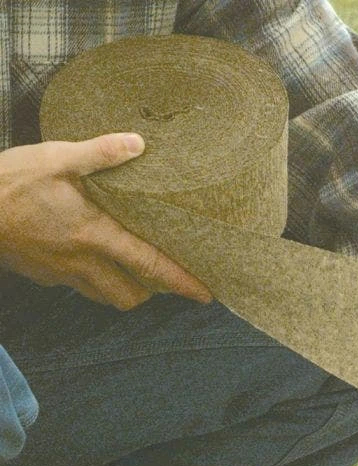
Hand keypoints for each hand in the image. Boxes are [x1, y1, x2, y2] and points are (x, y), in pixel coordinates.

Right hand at [0, 133, 211, 309]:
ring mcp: (62, 274)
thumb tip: (138, 143)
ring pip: (106, 297)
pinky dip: (95, 280)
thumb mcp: (56, 158)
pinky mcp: (45, 276)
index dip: (181, 282)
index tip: (206, 294)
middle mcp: (83, 263)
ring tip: (133, 268)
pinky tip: (91, 258)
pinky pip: (80, 287)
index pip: (150, 266)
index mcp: (95, 235)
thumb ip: (100, 154)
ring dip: (125, 288)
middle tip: (164, 275)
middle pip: (132, 295)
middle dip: (153, 291)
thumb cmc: (9, 183)